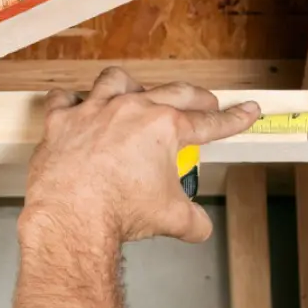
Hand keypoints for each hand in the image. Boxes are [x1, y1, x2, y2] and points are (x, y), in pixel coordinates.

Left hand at [21, 67, 260, 244]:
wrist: (72, 216)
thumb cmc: (119, 211)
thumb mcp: (172, 219)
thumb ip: (193, 220)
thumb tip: (199, 227)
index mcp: (164, 128)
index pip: (209, 123)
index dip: (233, 119)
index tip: (246, 112)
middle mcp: (131, 109)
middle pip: (173, 93)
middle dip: (196, 97)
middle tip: (206, 102)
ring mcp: (93, 111)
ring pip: (116, 81)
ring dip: (131, 85)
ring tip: (137, 93)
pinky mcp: (61, 121)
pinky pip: (64, 99)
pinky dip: (71, 102)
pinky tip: (76, 107)